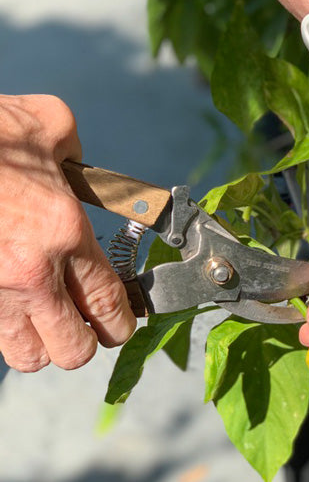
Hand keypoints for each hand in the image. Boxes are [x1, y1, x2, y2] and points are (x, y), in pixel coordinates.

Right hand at [0, 94, 135, 371]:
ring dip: (44, 345)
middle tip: (87, 322)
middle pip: (74, 349)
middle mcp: (32, 273)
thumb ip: (75, 153)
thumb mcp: (49, 124)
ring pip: (28, 357)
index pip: (108, 305)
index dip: (122, 323)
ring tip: (48, 322)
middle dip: (86, 342)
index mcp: (65, 234)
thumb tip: (77, 162)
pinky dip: (7, 331)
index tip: (123, 321)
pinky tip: (13, 306)